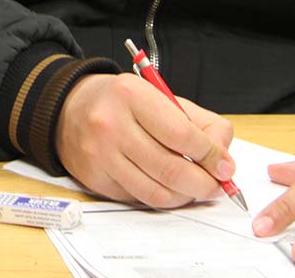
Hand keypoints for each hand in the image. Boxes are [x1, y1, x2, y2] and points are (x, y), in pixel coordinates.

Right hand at [55, 73, 235, 208]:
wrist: (68, 108)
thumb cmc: (122, 102)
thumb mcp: (161, 97)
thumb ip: (199, 124)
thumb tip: (224, 161)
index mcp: (132, 96)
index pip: (183, 135)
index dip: (212, 156)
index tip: (225, 167)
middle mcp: (111, 125)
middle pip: (171, 169)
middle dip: (204, 184)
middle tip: (217, 186)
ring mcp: (100, 155)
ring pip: (156, 192)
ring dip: (185, 197)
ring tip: (195, 189)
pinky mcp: (95, 179)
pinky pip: (138, 198)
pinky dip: (161, 198)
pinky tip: (168, 188)